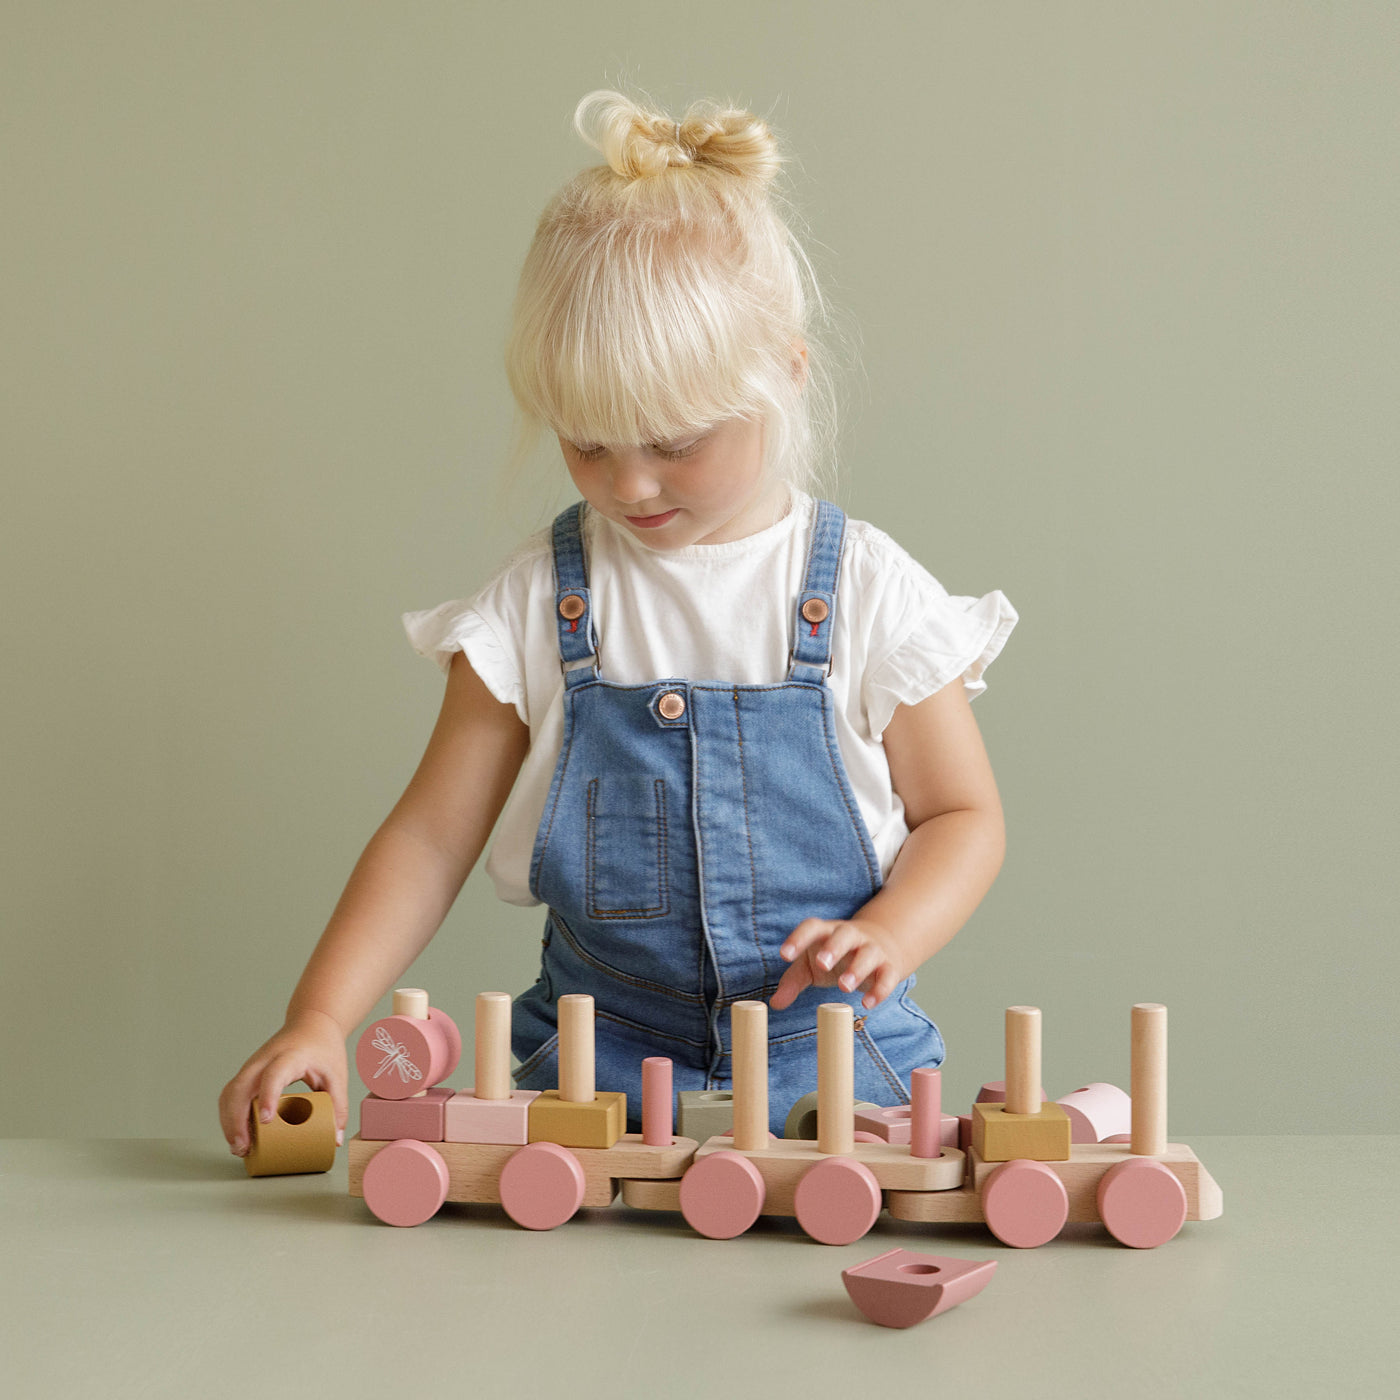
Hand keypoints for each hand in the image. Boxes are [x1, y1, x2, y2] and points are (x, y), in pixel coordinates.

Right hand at [218, 1009, 348, 1156]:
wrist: (312, 1024)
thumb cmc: (323, 1048)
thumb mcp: (337, 1075)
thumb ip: (338, 1107)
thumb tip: (335, 1140)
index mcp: (291, 1056)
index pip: (274, 1074)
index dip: (268, 1096)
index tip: (265, 1120)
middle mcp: (265, 1060)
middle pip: (240, 1088)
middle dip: (236, 1120)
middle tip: (244, 1147)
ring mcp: (252, 1066)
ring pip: (229, 1093)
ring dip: (229, 1121)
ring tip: (239, 1147)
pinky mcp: (247, 1073)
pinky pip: (230, 1095)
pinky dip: (229, 1116)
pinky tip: (237, 1135)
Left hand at [770, 917, 905, 1011]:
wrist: (882, 945)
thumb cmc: (836, 956)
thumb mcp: (811, 965)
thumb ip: (793, 981)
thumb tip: (775, 1003)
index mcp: (827, 932)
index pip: (812, 927)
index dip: (798, 938)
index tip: (784, 955)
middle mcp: (851, 936)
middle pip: (844, 935)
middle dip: (833, 948)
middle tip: (822, 963)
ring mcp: (872, 950)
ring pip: (868, 954)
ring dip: (857, 969)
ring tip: (843, 987)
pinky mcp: (889, 967)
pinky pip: (887, 976)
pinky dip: (880, 989)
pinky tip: (868, 1003)